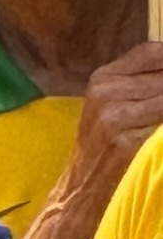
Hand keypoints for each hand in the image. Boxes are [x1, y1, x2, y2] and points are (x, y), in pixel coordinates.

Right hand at [71, 41, 162, 183]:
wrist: (84, 185)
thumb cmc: (104, 145)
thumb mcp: (111, 105)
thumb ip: (140, 83)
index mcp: (102, 78)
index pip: (151, 52)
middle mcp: (106, 92)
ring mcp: (115, 118)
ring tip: (162, 118)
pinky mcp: (127, 143)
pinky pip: (162, 125)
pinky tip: (162, 135)